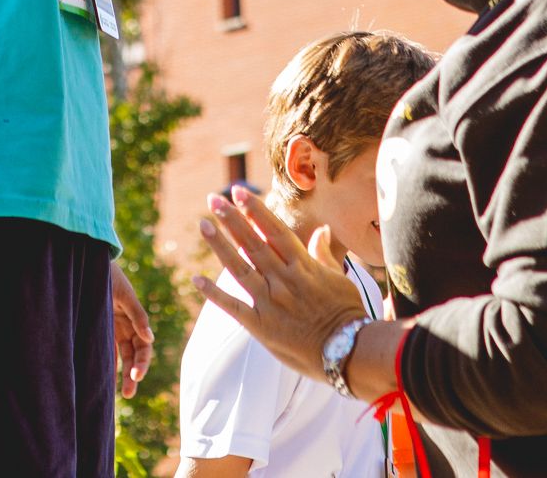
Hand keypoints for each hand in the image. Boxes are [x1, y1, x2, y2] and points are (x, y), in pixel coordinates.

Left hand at [108, 259, 155, 399]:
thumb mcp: (123, 293)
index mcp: (134, 319)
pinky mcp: (98, 330)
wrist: (86, 263)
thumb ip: (137, 315)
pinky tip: (104, 383)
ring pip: (120, 357)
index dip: (142, 362)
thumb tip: (150, 338)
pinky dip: (106, 367)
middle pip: (133, 356)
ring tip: (123, 395)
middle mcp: (125, 327)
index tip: (136, 375)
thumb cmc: (107, 275)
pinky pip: (104, 352)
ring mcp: (111, 330)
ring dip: (122, 375)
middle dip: (133, 374)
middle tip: (128, 392)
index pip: (143, 346)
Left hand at [192, 186, 363, 383]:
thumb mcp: (339, 278)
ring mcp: (270, 303)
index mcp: (302, 266)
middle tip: (213, 200)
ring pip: (240, 269)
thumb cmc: (348, 314)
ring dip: (220, 246)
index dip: (256, 210)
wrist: (350, 352)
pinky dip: (214, 294)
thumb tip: (322, 229)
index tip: (240, 192)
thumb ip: (323, 254)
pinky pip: (233, 307)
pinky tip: (196, 279)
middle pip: (253, 244)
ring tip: (203, 225)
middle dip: (232, 220)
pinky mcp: (261, 326)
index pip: (274, 231)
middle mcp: (283, 280)